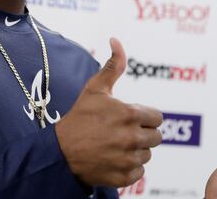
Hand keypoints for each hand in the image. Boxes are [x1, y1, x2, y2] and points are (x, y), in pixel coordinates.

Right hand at [55, 38, 162, 186]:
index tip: (128, 118)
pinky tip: (113, 159)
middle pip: (155, 137)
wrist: (59, 152)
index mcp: (130, 114)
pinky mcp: (124, 176)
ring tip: (114, 145)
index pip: (157, 118)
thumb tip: (116, 40)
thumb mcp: (95, 89)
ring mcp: (129, 159)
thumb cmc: (79, 117)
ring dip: (135, 150)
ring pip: (147, 154)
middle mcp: (133, 137)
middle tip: (121, 132)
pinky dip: (128, 167)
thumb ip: (112, 66)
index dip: (143, 116)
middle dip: (142, 133)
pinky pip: (139, 172)